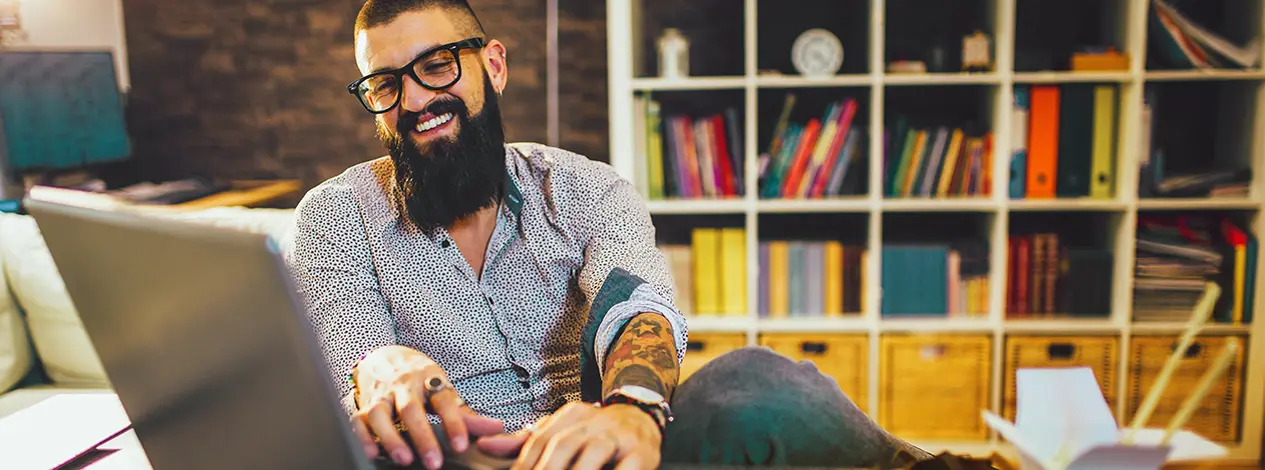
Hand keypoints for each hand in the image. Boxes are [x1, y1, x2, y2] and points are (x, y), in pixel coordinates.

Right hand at [351, 345, 505, 468]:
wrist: (384, 356)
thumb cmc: (420, 379)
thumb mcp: (443, 389)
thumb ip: (466, 413)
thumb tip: (496, 428)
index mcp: (430, 378)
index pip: (444, 400)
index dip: (454, 423)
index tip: (461, 446)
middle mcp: (404, 384)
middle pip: (412, 409)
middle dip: (423, 436)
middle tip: (433, 462)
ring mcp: (382, 394)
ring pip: (381, 414)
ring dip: (391, 437)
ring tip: (404, 459)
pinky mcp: (363, 403)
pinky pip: (359, 419)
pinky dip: (364, 436)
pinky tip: (372, 453)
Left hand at [477, 402, 660, 469]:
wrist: (641, 416)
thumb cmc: (593, 433)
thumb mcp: (560, 431)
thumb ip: (523, 442)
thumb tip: (483, 445)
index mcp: (570, 415)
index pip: (540, 439)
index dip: (524, 464)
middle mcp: (593, 421)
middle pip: (563, 444)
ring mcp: (619, 435)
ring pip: (594, 453)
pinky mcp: (641, 452)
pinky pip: (626, 468)